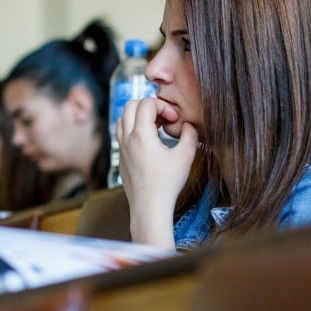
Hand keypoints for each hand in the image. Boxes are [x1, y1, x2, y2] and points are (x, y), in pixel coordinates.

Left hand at [117, 98, 197, 248]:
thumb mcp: (185, 157)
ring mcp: (121, 148)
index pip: (146, 103)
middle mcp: (127, 139)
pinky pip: (121, 134)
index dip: (162, 106)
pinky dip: (133, 129)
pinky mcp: (121, 157)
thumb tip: (187, 125)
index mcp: (141, 135)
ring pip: (123, 118)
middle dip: (149, 106)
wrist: (149, 207)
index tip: (173, 120)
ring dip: (138, 116)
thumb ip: (189, 135)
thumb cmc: (167, 184)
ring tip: (155, 128)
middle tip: (163, 119)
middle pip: (130, 105)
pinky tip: (148, 141)